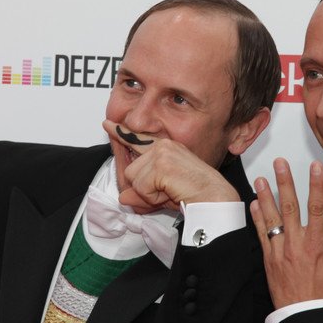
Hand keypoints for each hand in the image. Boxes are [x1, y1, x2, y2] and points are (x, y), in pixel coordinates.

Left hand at [103, 120, 237, 210]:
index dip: (121, 134)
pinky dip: (153, 197)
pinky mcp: (161, 163)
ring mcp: (161, 152)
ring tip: (170, 191)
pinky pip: (141, 186)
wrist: (214, 198)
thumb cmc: (195, 195)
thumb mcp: (162, 194)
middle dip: (142, 189)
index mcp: (166, 149)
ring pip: (133, 179)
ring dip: (148, 194)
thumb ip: (142, 193)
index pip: (137, 141)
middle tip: (166, 193)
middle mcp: (162, 146)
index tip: (107, 124)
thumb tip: (123, 198)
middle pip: (130, 171)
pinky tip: (171, 192)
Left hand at [250, 158, 322, 308]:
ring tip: (260, 179)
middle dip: (285, 182)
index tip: (315, 167)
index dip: (316, 185)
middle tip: (280, 163)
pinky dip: (258, 219)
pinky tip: (254, 204)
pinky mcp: (269, 260)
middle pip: (290, 207)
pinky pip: (262, 235)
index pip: (316, 208)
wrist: (305, 318)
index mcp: (317, 245)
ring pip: (272, 218)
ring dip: (266, 197)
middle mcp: (297, 244)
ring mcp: (280, 251)